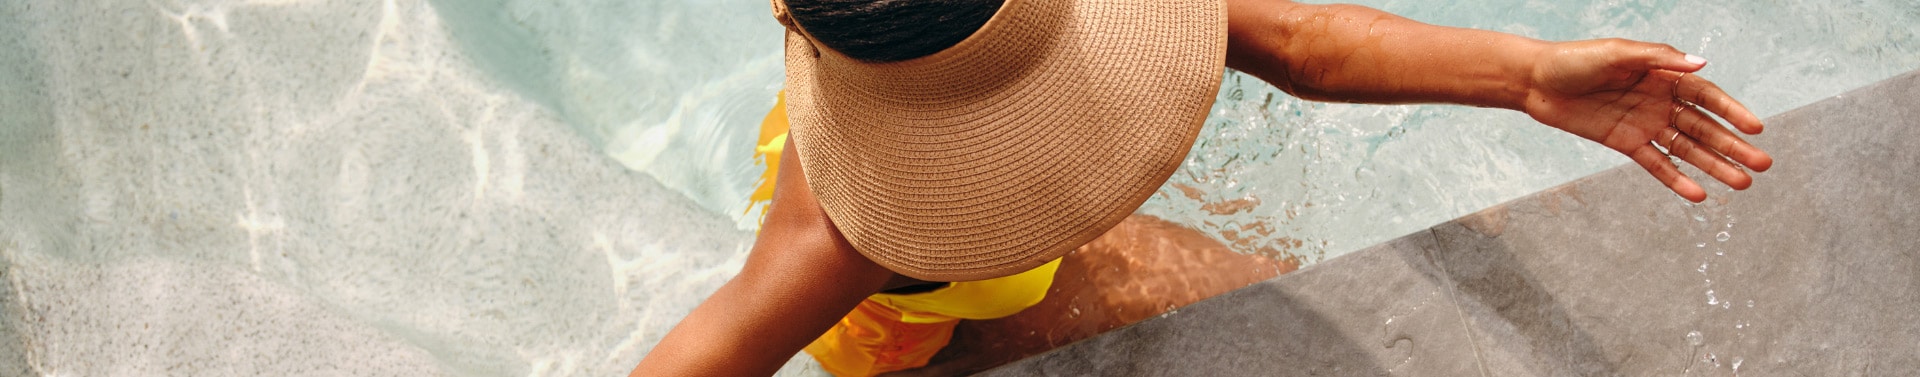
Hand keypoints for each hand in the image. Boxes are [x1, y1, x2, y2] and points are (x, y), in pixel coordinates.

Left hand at [1521, 39, 1773, 201]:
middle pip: (1704, 126)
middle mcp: (1660, 100)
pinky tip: (1699, 194)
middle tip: (1763, 165)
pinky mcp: (1625, 143)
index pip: (1707, 96)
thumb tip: (1701, 63)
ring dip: (1714, 165)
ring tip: (1742, 183)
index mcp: (1663, 75)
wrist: (1536, 82)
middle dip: (1733, 145)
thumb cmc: (1576, 59)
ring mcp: (1644, 123)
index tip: (1757, 128)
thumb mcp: (1618, 53)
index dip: (1732, 111)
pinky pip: (1656, 164)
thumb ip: (1659, 59)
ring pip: (1686, 149)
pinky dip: (1676, 179)